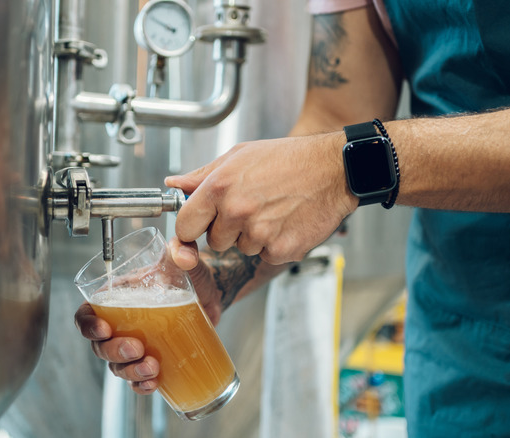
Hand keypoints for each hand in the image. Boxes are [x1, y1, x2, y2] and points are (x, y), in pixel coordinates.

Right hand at [73, 237, 223, 394]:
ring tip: (152, 367)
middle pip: (99, 346)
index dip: (88, 325)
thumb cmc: (189, 274)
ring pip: (117, 366)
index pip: (87, 314)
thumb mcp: (183, 259)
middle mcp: (120, 323)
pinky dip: (142, 385)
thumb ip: (182, 248)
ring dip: (129, 371)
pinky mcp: (152, 359)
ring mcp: (135, 344)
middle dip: (113, 351)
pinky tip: (154, 383)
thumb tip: (184, 254)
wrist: (212, 293)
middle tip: (136, 348)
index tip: (104, 329)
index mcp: (116, 298)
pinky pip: (137, 380)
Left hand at [165, 133, 357, 263]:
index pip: (185, 226)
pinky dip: (275, 244)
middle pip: (214, 242)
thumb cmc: (288, 159)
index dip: (192, 228)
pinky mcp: (281, 250)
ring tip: (273, 210)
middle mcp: (236, 211)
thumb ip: (203, 175)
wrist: (334, 169)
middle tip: (251, 207)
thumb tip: (175, 185)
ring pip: (241, 249)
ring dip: (253, 237)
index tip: (200, 225)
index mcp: (219, 187)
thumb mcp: (239, 156)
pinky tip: (287, 222)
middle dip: (228, 230)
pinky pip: (265, 256)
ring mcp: (259, 233)